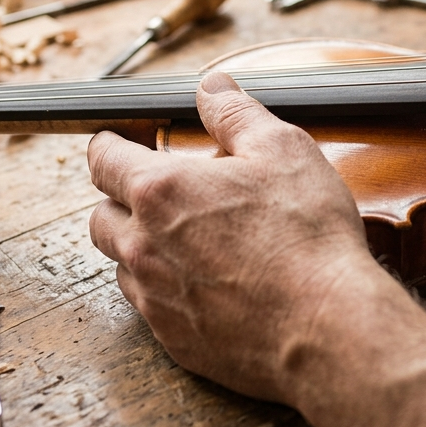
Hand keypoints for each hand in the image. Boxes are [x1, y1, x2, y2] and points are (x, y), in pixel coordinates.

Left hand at [88, 71, 372, 401]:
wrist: (326, 325)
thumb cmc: (307, 237)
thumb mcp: (282, 149)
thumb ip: (236, 113)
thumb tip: (212, 86)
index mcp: (160, 192)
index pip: (103, 159)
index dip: (109, 145)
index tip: (117, 142)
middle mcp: (144, 246)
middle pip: (99, 216)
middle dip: (118, 199)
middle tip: (153, 191)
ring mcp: (155, 297)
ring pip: (121, 265)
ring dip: (138, 247)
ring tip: (179, 238)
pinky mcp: (173, 340)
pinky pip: (149, 308)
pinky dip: (163, 289)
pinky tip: (201, 281)